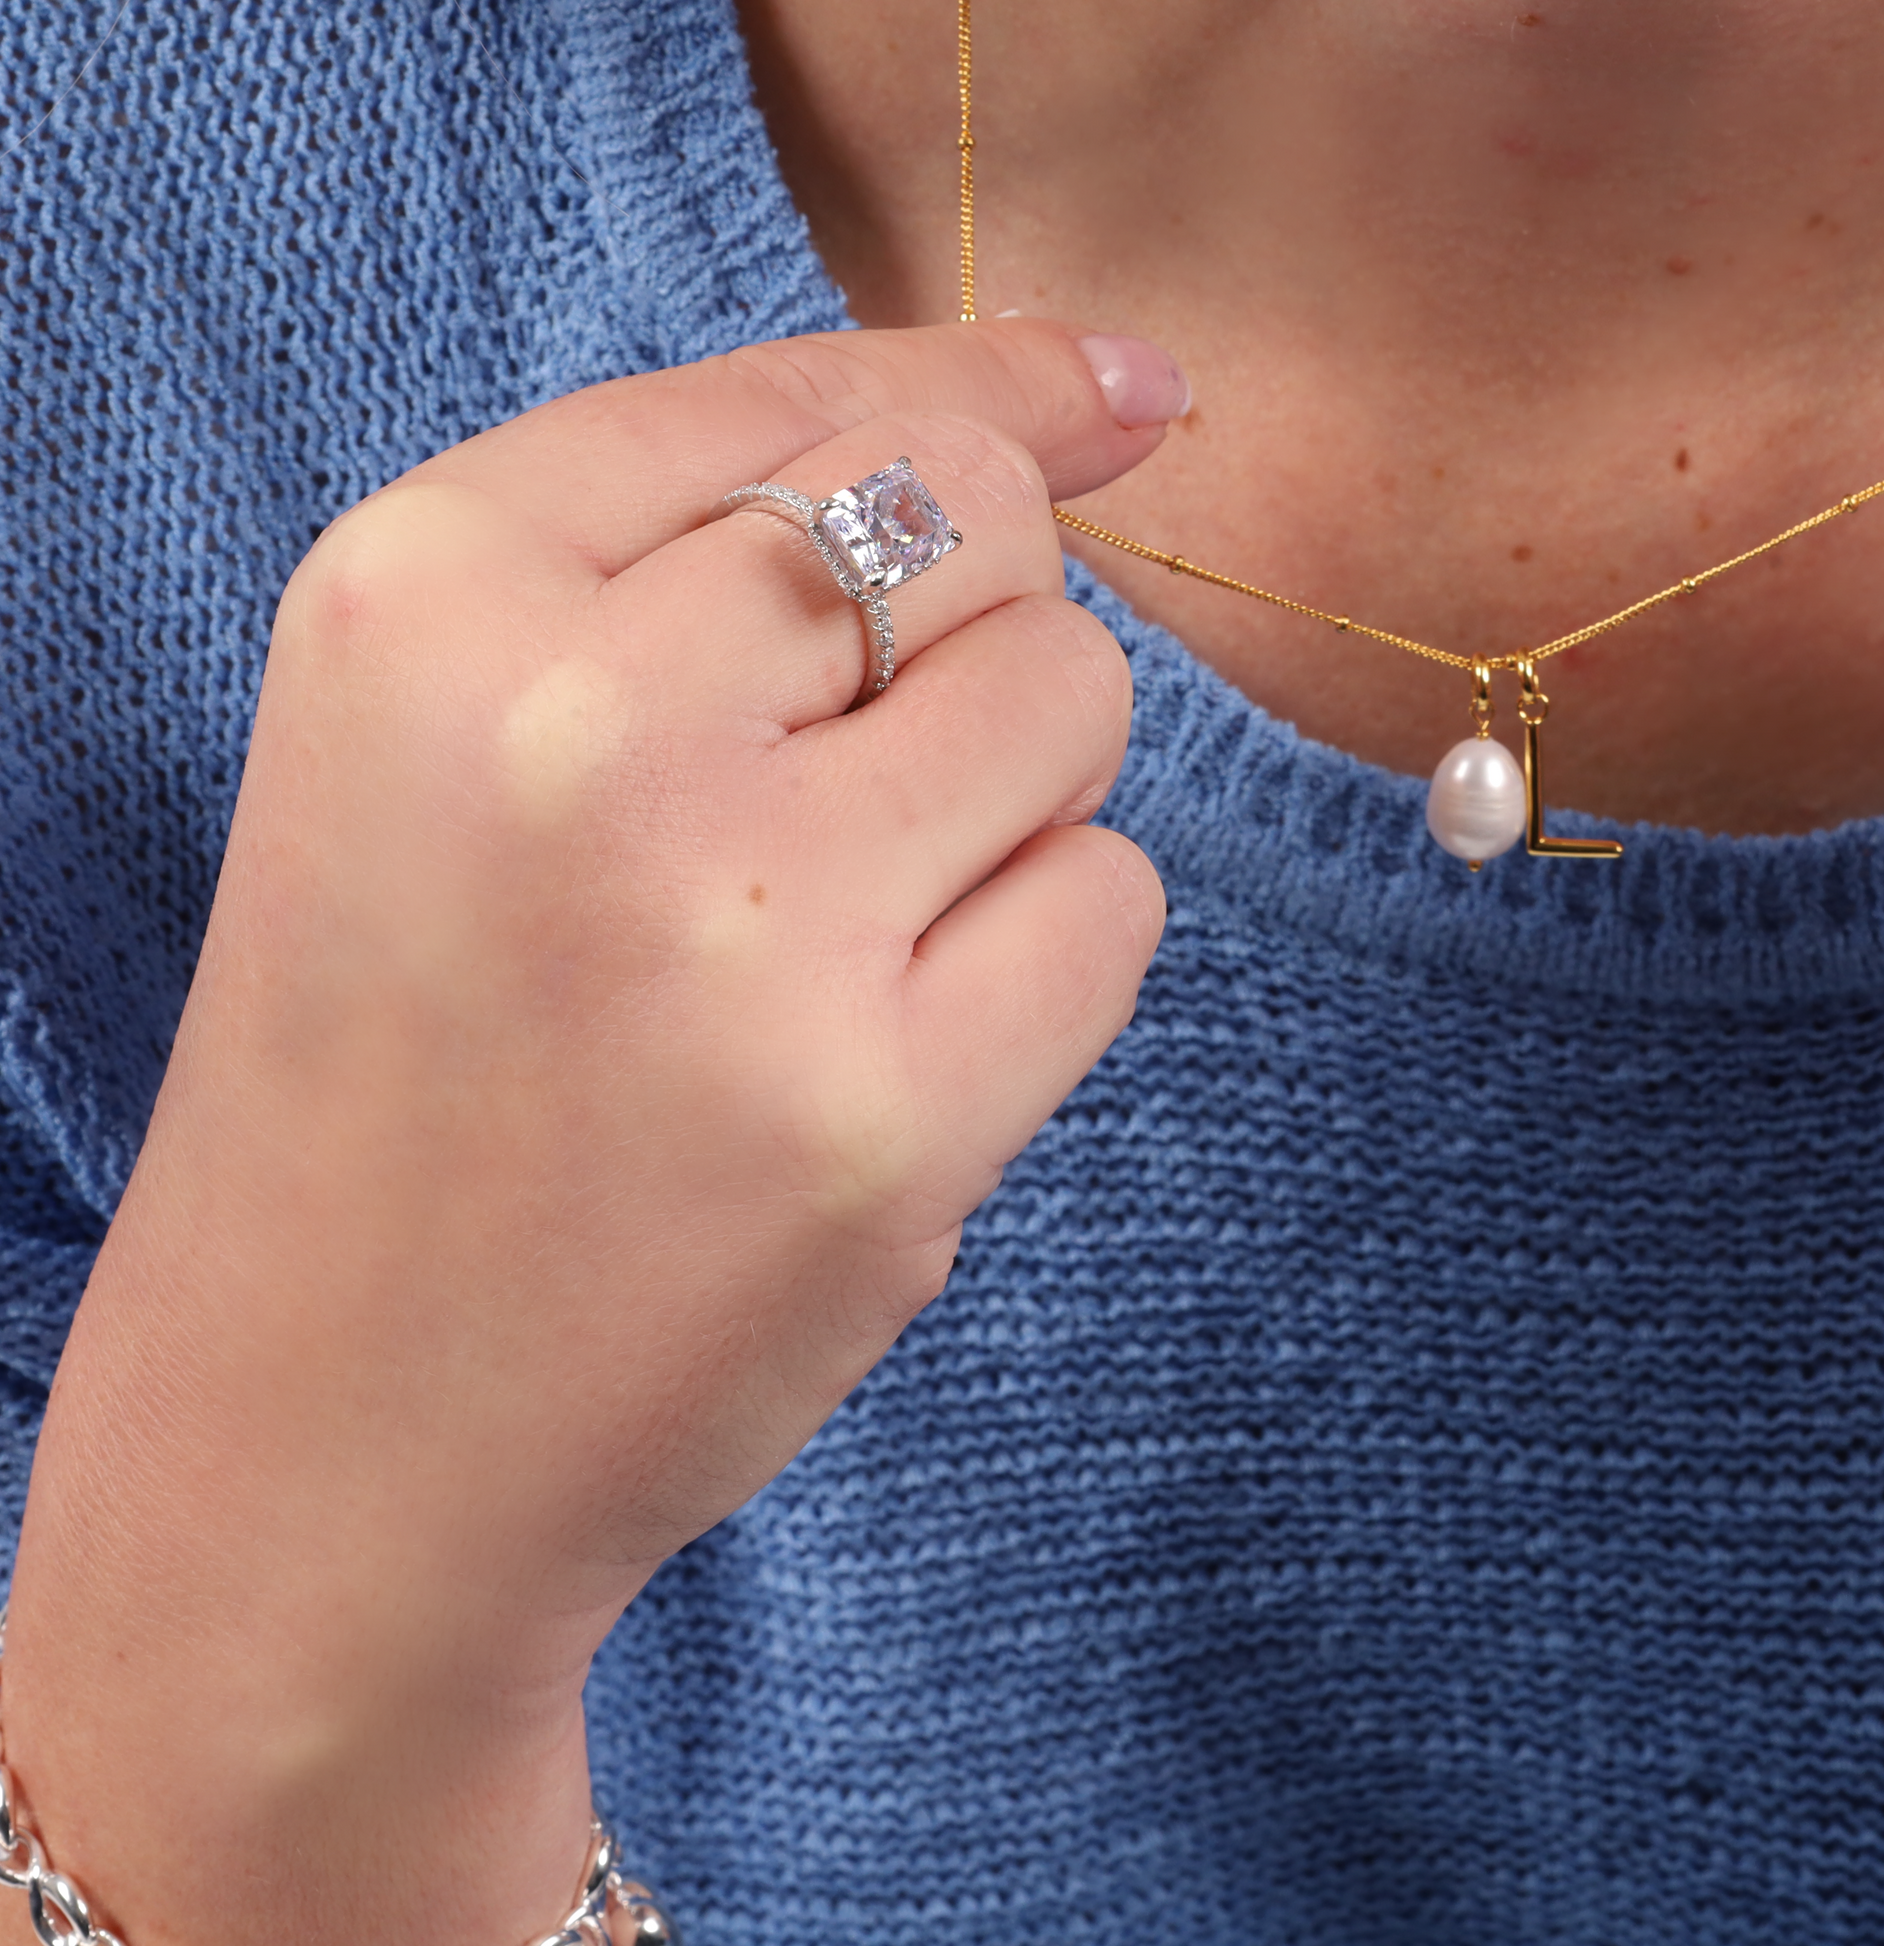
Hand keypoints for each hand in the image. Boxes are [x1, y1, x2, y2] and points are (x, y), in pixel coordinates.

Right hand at [3, 320, 1174, 1945]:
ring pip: (1071, 695)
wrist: (331, 1432)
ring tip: (844, 933)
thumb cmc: (410, 1058)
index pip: (805, 399)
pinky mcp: (880, 1115)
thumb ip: (722, 533)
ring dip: (1012, 800)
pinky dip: (1044, 960)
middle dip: (966, 640)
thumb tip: (1104, 395)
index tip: (1118, 400)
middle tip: (837, 799)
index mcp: (425, 597)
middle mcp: (576, 727)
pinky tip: (894, 1051)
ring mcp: (739, 927)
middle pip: (974, 527)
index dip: (984, 394)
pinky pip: (1115, 904)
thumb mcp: (456, 732)